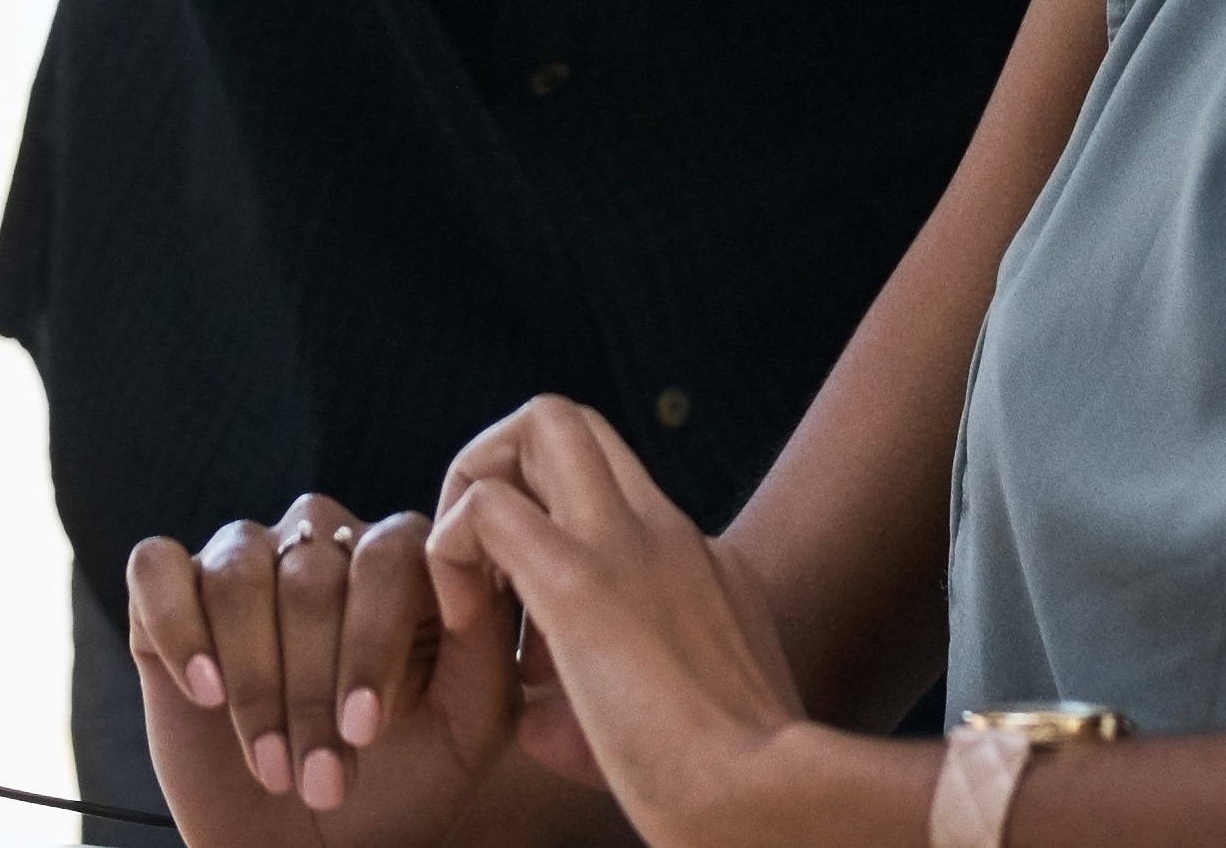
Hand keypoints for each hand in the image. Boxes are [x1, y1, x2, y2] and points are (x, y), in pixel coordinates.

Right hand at [121, 494, 511, 847]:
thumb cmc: (397, 790)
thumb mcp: (469, 726)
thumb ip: (489, 641)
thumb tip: (478, 567)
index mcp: (401, 560)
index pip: (390, 554)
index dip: (373, 642)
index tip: (365, 731)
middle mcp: (322, 541)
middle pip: (311, 575)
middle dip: (311, 690)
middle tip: (317, 781)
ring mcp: (243, 560)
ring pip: (238, 572)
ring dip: (254, 683)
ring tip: (271, 766)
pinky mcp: (168, 592)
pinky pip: (157, 568)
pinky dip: (177, 624)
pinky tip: (204, 690)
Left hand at [426, 400, 829, 845]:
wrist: (771, 805)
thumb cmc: (731, 796)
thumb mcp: (680, 730)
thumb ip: (601, 708)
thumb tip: (534, 721)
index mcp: (705, 568)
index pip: (618, 495)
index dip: (552, 535)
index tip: (533, 631)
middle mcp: (673, 534)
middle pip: (579, 425)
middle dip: (509, 466)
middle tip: (485, 566)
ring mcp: (630, 547)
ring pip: (544, 422)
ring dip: (482, 480)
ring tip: (472, 581)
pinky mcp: (582, 583)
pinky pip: (487, 508)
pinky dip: (454, 550)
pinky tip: (464, 625)